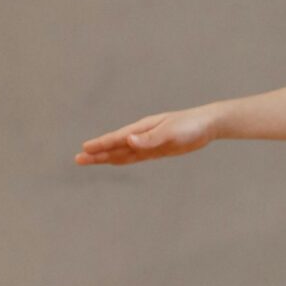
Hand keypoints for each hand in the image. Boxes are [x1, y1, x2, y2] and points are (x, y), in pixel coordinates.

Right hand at [75, 105, 219, 164]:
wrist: (208, 124)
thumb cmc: (190, 125)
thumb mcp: (171, 131)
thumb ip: (151, 138)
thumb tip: (129, 141)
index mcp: (143, 128)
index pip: (117, 138)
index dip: (101, 144)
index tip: (85, 149)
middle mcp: (142, 135)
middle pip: (115, 147)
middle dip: (97, 153)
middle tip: (78, 159)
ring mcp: (149, 143)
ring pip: (123, 152)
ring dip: (106, 157)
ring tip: (89, 161)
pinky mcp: (158, 150)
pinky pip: (136, 156)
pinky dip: (123, 159)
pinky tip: (113, 161)